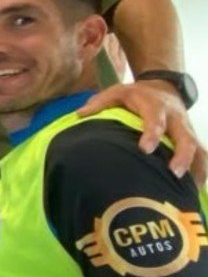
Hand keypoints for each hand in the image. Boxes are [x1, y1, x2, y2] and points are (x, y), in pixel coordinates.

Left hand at [79, 80, 205, 183]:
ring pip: (198, 148)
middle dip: (182, 156)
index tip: (145, 149)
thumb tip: (80, 114)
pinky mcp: (191, 138)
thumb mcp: (117, 91)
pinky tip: (195, 189)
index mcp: (155, 106)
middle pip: (185, 137)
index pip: (156, 121)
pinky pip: (202, 155)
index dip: (152, 134)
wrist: (164, 87)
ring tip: (190, 189)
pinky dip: (200, 171)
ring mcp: (186, 129)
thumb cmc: (136, 94)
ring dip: (196, 167)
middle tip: (173, 173)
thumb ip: (100, 102)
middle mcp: (175, 119)